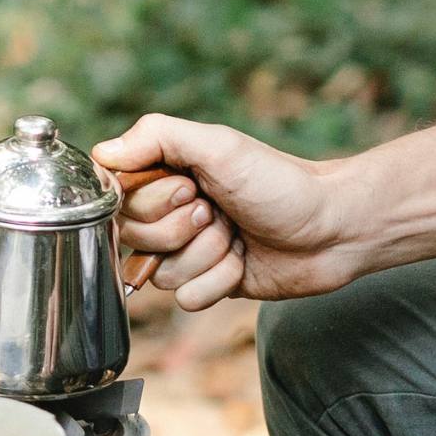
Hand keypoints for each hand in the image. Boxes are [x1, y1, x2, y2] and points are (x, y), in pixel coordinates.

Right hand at [93, 114, 366, 309]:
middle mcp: (171, 212)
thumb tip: (103, 153)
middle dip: (182, 230)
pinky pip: (185, 299)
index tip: (191, 188)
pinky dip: (218, 283)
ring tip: (237, 237)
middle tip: (219, 213)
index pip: (118, 197)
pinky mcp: (209, 283)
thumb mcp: (219, 146)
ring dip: (206, 256)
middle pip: (134, 238)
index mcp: (167, 174)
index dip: (152, 201)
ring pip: (159, 274)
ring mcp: (189, 250)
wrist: (333, 229)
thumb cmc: (281, 182)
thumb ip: (157, 136)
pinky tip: (243, 264)